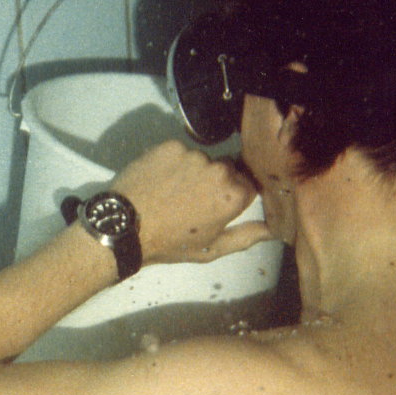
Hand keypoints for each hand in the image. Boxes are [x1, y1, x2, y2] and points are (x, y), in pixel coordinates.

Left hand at [111, 141, 274, 264]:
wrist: (125, 226)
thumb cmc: (169, 242)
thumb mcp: (211, 249)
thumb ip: (246, 237)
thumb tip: (271, 231)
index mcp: (233, 195)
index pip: (248, 185)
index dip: (234, 196)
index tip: (217, 205)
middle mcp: (218, 170)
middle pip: (226, 169)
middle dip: (215, 182)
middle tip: (191, 201)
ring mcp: (193, 155)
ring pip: (202, 160)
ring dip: (193, 172)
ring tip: (172, 192)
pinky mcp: (171, 146)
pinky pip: (180, 151)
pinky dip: (173, 163)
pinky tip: (160, 181)